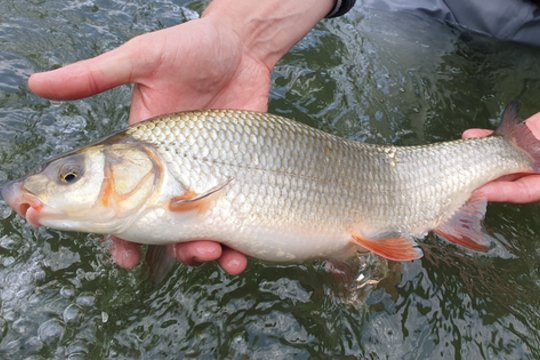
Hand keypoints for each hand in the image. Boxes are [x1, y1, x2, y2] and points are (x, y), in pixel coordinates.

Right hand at [28, 17, 270, 274]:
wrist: (242, 46)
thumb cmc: (189, 47)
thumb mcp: (141, 59)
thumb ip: (94, 75)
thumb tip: (35, 83)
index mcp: (140, 155)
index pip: (120, 202)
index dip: (117, 234)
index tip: (124, 256)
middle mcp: (171, 173)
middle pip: (162, 225)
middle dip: (169, 249)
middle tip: (185, 254)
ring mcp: (206, 177)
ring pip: (198, 230)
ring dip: (203, 251)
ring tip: (218, 254)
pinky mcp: (238, 176)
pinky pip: (236, 217)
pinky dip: (239, 242)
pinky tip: (241, 252)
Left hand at [463, 112, 539, 202]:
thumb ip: (535, 174)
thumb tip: (528, 167)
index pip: (523, 191)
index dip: (502, 192)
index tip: (479, 191)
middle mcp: (537, 171)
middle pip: (507, 178)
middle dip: (482, 178)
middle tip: (459, 178)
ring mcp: (530, 153)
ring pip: (500, 157)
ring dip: (479, 156)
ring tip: (460, 155)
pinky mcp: (526, 136)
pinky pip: (504, 138)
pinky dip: (487, 136)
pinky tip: (471, 135)